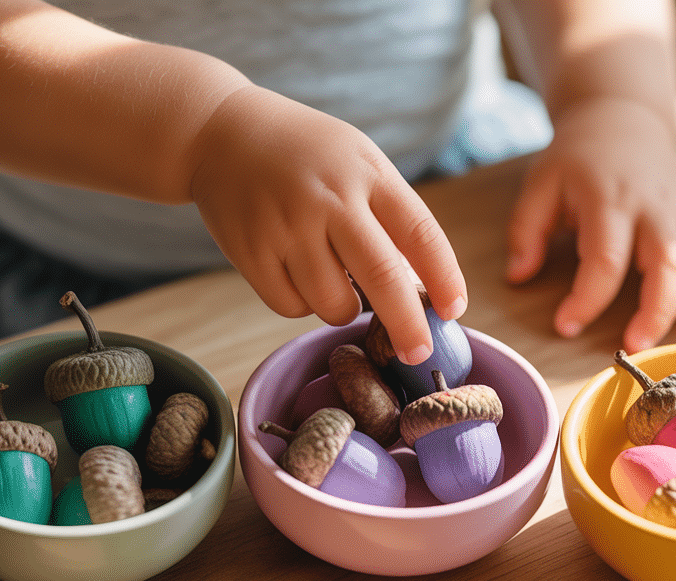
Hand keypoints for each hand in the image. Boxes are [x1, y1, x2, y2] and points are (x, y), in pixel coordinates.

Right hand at [190, 86, 466, 364]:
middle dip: (407, 326)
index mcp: (368, 173)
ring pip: (333, 304)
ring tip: (330, 276)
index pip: (421, 234)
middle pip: (383, 278)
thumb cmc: (306, 155)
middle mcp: (329, 199)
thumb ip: (390, 217)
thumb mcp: (358, 161)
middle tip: (417, 355)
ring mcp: (287, 226)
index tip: (454, 311)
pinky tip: (294, 271)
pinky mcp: (251, 251)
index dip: (443, 278)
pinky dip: (300, 302)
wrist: (221, 131)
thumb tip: (420, 291)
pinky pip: (291, 306)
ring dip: (342, 308)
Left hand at [507, 96, 675, 351]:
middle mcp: (657, 207)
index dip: (587, 298)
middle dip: (657, 309)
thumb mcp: (540, 186)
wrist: (618, 119)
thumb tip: (519, 276)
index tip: (566, 326)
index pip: (604, 258)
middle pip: (668, 263)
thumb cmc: (575, 162)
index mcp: (610, 201)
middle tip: (639, 346)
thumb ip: (526, 231)